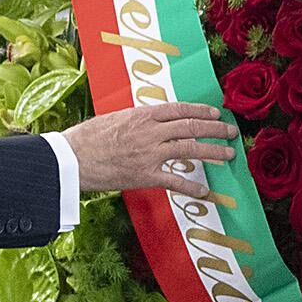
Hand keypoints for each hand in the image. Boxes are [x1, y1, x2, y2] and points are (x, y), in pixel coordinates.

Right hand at [63, 102, 239, 200]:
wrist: (71, 158)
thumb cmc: (88, 137)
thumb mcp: (115, 117)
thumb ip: (138, 119)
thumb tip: (154, 120)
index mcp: (142, 114)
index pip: (180, 109)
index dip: (201, 111)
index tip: (215, 113)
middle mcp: (150, 132)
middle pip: (191, 127)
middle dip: (215, 128)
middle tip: (231, 132)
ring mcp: (150, 153)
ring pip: (190, 149)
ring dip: (213, 151)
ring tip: (229, 154)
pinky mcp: (145, 175)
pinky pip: (175, 181)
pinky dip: (192, 187)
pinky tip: (205, 191)